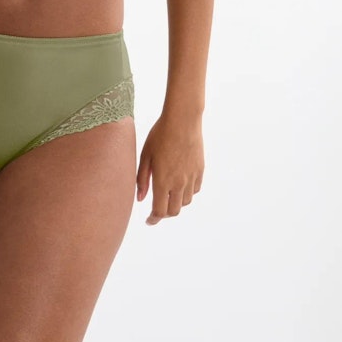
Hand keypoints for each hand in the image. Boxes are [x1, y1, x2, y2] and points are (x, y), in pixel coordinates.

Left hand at [136, 106, 203, 224]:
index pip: (159, 211)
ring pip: (185, 202)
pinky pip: (195, 190)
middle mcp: (179, 183)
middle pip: (173, 211)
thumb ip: (142, 179)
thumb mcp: (145, 155)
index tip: (148, 221)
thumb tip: (141, 199)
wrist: (183, 120)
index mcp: (163, 181)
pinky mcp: (200, 170)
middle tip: (156, 209)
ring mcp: (192, 177)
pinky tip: (180, 185)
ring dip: (175, 203)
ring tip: (167, 195)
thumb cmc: (159, 135)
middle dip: (164, 214)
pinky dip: (187, 193)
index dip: (153, 219)